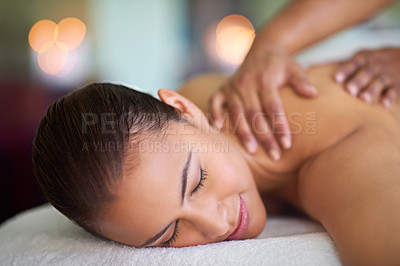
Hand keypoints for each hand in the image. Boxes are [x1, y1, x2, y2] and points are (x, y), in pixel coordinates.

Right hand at [209, 43, 317, 159]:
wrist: (262, 49)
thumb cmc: (280, 63)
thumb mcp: (294, 68)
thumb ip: (302, 81)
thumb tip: (313, 94)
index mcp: (265, 79)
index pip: (273, 107)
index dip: (280, 126)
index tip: (287, 145)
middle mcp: (247, 84)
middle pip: (255, 114)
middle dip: (265, 137)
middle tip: (274, 156)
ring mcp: (232, 86)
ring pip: (237, 113)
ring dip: (243, 133)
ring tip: (252, 151)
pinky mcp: (222, 88)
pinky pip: (214, 102)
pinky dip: (215, 114)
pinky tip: (219, 128)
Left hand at [335, 48, 399, 107]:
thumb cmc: (373, 62)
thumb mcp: (360, 57)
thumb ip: (340, 63)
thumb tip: (313, 64)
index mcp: (364, 58)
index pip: (354, 63)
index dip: (345, 70)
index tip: (336, 79)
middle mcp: (375, 65)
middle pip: (366, 72)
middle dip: (358, 81)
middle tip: (349, 91)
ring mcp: (387, 74)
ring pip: (380, 81)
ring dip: (372, 90)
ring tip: (363, 99)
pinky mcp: (398, 84)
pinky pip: (395, 90)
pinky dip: (390, 97)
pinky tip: (384, 105)